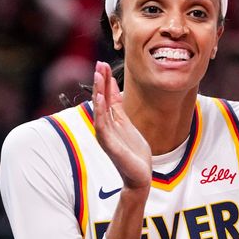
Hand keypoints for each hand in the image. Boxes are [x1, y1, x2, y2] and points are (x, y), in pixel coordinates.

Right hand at [92, 61, 151, 189]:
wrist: (139, 175)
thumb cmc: (134, 152)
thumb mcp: (127, 124)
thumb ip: (119, 108)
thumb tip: (114, 88)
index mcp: (111, 121)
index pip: (107, 96)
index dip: (105, 80)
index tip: (103, 63)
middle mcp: (105, 126)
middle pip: (101, 99)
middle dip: (100, 81)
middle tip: (99, 64)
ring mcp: (106, 134)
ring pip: (100, 109)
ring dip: (99, 91)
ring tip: (99, 75)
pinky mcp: (109, 144)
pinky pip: (102, 124)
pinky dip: (100, 110)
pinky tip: (100, 98)